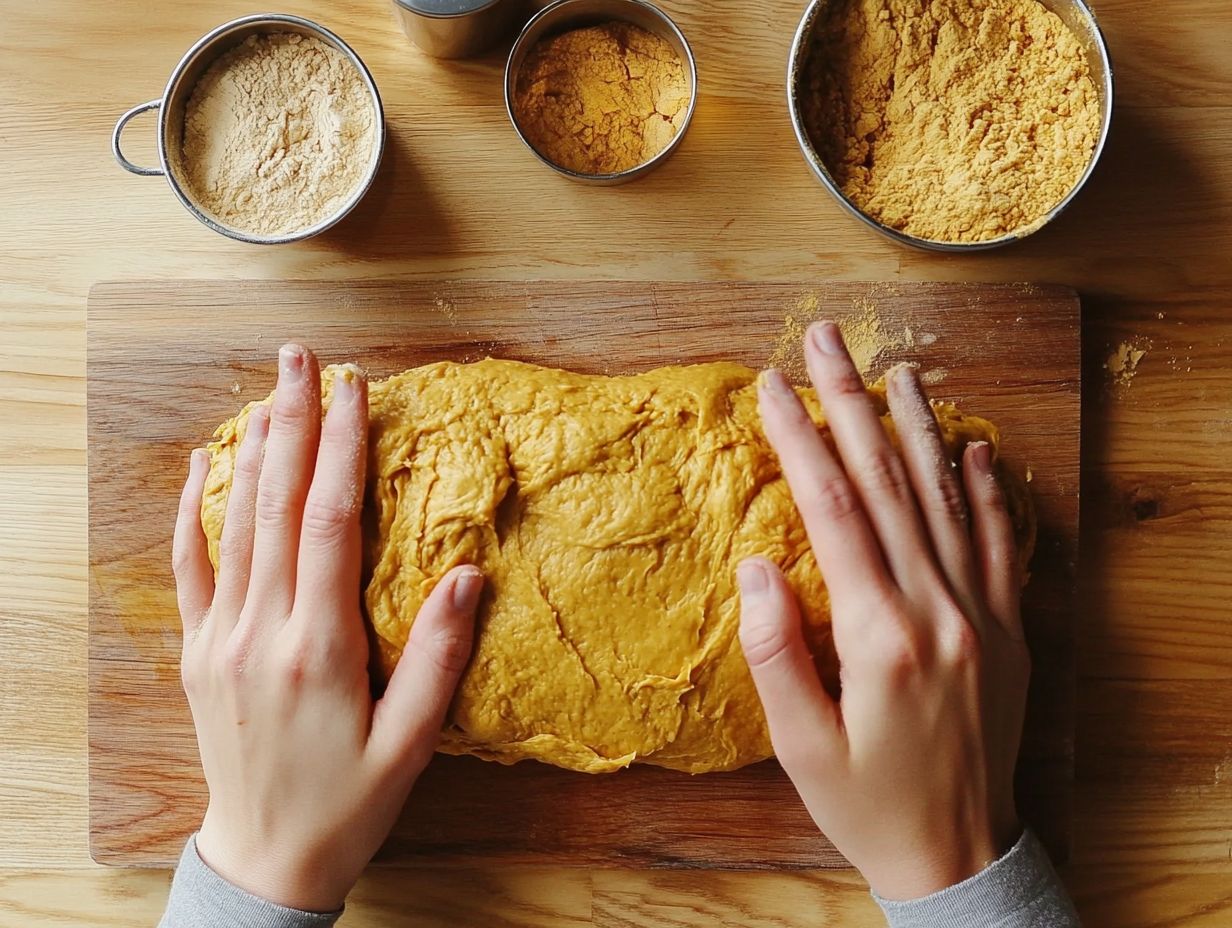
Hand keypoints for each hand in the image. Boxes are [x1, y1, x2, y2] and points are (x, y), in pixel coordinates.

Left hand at [172, 344, 483, 911]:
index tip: (354, 388)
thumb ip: (438, 657)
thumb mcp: (410, 744)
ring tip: (268, 390)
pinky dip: (194, 509)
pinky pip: (189, 565)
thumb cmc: (348, 804)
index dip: (343, 447)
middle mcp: (261, 630)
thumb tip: (465, 574)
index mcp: (319, 647)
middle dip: (293, 422)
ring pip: (234, 523)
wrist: (264, 858)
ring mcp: (221, 638)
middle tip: (301, 357)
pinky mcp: (199, 651)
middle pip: (277, 503)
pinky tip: (203, 465)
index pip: (330, 521)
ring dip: (251, 450)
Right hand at [737, 322, 1028, 900]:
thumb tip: (757, 565)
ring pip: (949, 501)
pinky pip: (1004, 545)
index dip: (799, 441)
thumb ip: (774, 653)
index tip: (769, 386)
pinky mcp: (1009, 630)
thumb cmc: (865, 803)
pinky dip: (991, 491)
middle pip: (890, 485)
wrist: (958, 855)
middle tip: (823, 340)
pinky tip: (978, 447)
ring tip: (897, 367)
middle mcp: (939, 612)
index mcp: (880, 636)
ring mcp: (983, 616)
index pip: (834, 512)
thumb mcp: (799, 746)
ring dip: (919, 427)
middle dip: (849, 404)